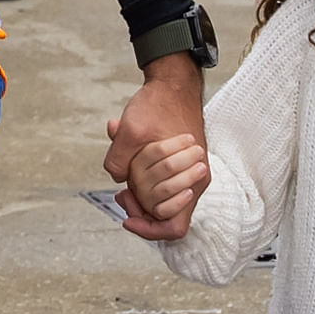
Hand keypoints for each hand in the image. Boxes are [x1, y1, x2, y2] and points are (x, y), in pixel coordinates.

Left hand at [103, 54, 207, 241]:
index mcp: (192, 178)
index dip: (150, 230)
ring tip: (124, 185)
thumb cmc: (158, 104)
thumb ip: (119, 160)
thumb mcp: (130, 130)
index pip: (174, 227)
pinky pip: (162, 187)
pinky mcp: (182, 167)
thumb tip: (119, 180)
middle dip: (140, 211)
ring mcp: (189, 174)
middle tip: (122, 195)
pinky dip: (144, 183)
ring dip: (142, 196)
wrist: (173, 83)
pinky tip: (129, 171)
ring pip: (163, 203)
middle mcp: (195, 180)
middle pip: (165, 217)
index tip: (128, 218)